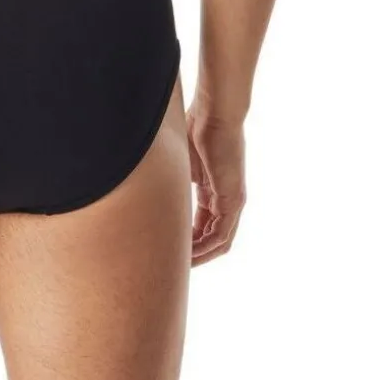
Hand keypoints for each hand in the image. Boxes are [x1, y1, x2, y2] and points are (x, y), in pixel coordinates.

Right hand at [186, 102, 245, 265]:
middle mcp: (226, 199)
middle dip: (194, 253)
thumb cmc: (196, 126)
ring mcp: (232, 201)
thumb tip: (145, 183)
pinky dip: (207, 247)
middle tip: (173, 266)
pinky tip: (190, 254)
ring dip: (201, 255)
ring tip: (179, 266)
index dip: (188, 239)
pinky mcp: (234, 199)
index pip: (203, 224)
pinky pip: (222, 234)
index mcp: (213, 190)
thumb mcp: (179, 161)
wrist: (215, 113)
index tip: (170, 248)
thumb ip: (171, 179)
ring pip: (219, 241)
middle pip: (212, 237)